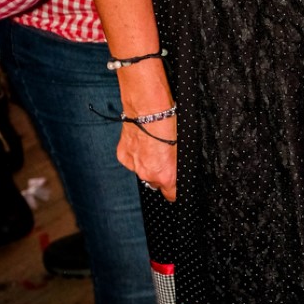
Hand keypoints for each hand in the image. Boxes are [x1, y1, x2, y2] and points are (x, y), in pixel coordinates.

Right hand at [113, 63, 176, 200]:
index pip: (171, 195)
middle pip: (156, 183)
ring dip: (147, 163)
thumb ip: (177, 166)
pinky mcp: (123, 156)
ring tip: (152, 146)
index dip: (175, 190)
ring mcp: (133, 166)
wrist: (148, 109)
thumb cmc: (169, 124)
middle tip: (165, 157)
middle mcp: (147, 174)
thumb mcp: (181, 148)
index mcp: (165, 175)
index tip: (176, 185)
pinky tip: (141, 143)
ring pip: (143, 171)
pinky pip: (132, 161)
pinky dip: (136, 155)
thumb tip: (177, 173)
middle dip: (161, 173)